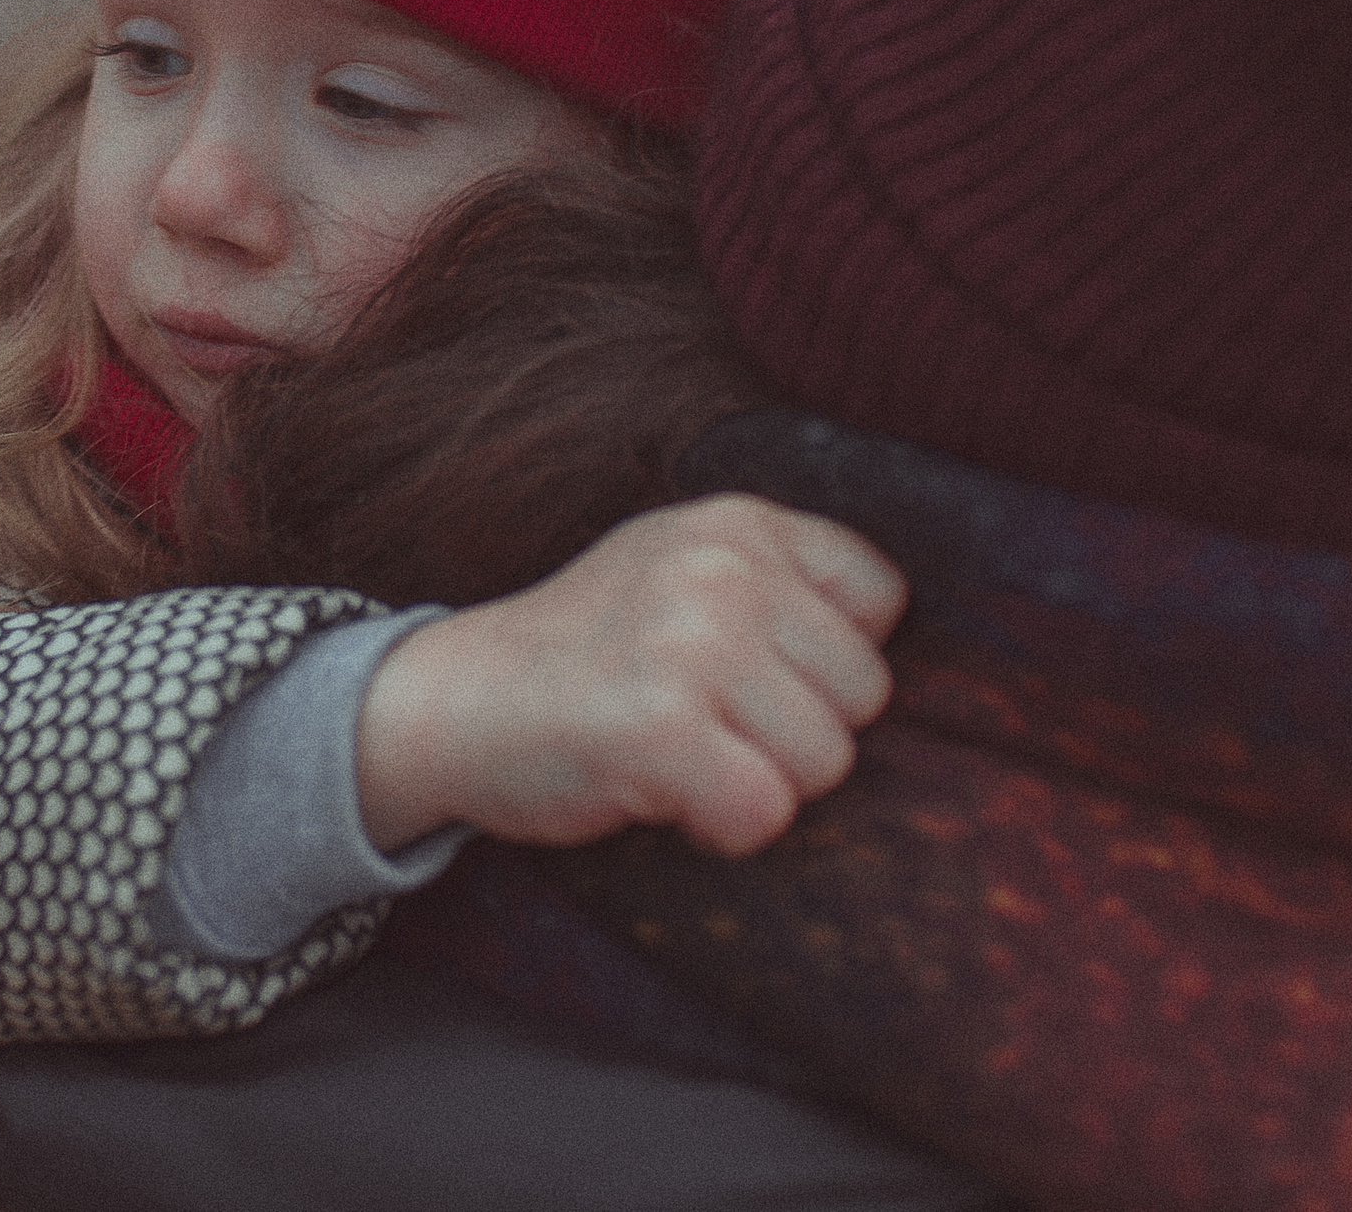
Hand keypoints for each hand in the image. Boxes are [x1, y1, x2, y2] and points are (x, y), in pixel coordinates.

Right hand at [354, 494, 903, 857]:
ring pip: (825, 762)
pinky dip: (722, 829)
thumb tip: (899, 654)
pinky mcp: (659, 726)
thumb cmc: (584, 655)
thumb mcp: (678, 571)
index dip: (827, 665)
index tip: (754, 680)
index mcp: (738, 524)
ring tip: (678, 755)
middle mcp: (721, 569)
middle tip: (703, 725)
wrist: (452, 701)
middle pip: (865, 696)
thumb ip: (780, 588)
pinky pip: (764, 813)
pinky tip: (662, 795)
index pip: (880, 601)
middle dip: (796, 734)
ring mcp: (690, 643)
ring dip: (758, 785)